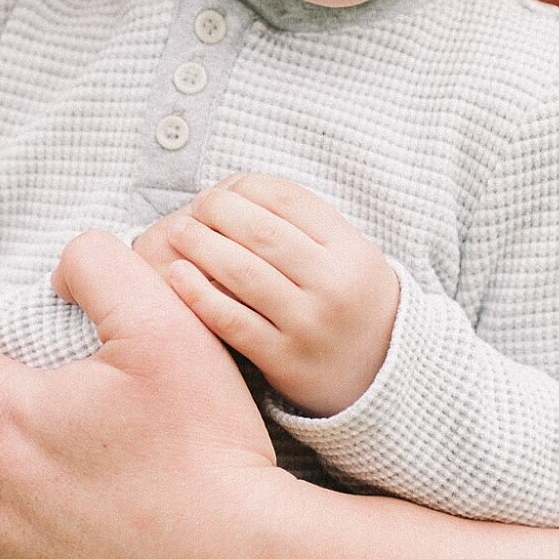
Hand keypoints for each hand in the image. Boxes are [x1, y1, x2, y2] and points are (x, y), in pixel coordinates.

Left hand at [132, 174, 399, 416]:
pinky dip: (197, 294)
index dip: (247, 187)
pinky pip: (231, 321)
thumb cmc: (350, 299)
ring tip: (178, 233)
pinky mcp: (284, 361)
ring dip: (200, 246)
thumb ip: (302, 221)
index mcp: (351, 250)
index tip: (223, 189)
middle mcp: (333, 286)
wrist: (381, 371)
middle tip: (195, 207)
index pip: (289, 199)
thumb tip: (233, 187)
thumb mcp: (347, 253)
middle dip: (217, 211)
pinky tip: (176, 275)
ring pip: (242, 273)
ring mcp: (308, 326)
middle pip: (261, 232)